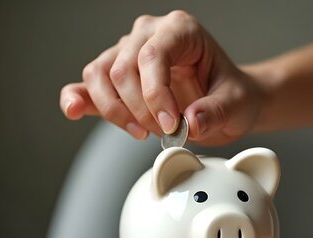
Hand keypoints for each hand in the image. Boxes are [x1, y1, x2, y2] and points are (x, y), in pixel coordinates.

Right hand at [60, 10, 262, 145]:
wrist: (227, 103)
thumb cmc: (231, 95)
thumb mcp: (236, 104)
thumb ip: (216, 112)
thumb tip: (191, 122)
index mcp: (180, 30)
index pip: (152, 56)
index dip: (156, 95)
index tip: (171, 125)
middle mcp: (148, 34)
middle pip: (122, 69)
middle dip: (140, 110)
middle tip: (166, 133)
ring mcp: (128, 53)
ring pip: (100, 76)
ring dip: (116, 112)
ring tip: (143, 132)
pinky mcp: (115, 78)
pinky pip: (87, 85)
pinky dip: (78, 99)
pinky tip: (75, 110)